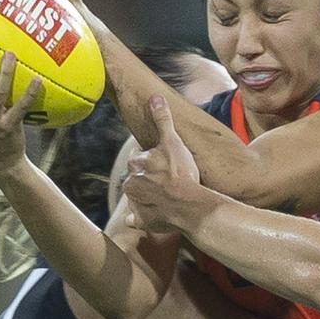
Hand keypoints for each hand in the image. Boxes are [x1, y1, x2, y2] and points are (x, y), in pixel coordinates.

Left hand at [123, 95, 200, 232]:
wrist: (188, 206)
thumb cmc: (181, 173)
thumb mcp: (173, 141)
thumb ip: (163, 120)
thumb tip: (155, 97)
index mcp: (136, 164)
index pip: (140, 157)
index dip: (153, 158)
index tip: (165, 161)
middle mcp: (131, 183)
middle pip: (138, 177)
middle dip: (149, 177)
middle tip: (168, 178)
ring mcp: (135, 204)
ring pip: (137, 196)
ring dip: (147, 195)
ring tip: (167, 195)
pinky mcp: (142, 221)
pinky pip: (137, 219)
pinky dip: (141, 218)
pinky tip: (153, 214)